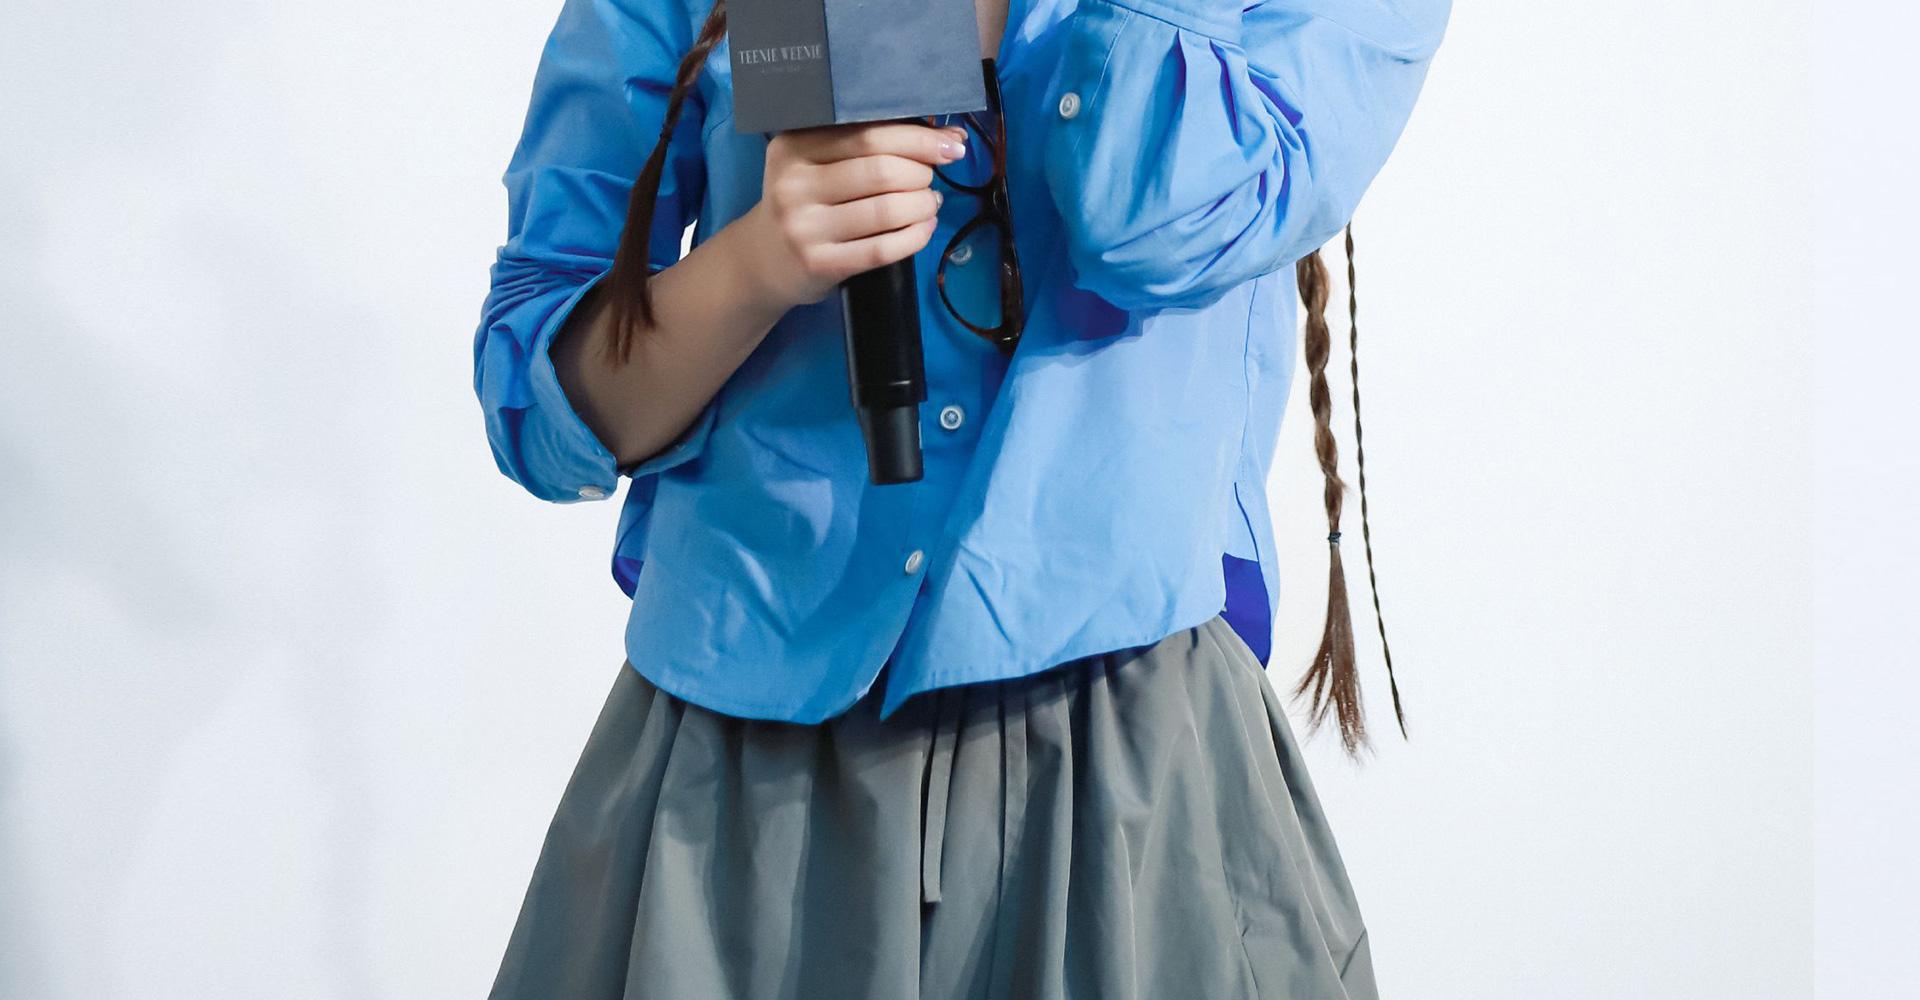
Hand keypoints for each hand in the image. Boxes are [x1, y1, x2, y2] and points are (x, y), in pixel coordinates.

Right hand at [741, 119, 968, 307]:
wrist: (764, 259)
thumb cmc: (804, 202)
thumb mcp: (814, 162)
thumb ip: (864, 143)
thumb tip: (944, 135)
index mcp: (794, 147)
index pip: (869, 134)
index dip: (919, 138)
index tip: (952, 144)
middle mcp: (793, 184)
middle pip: (881, 171)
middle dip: (922, 172)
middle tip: (931, 178)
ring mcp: (804, 227)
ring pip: (887, 210)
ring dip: (923, 205)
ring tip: (929, 203)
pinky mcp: (820, 264)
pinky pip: (882, 249)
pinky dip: (915, 237)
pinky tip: (924, 228)